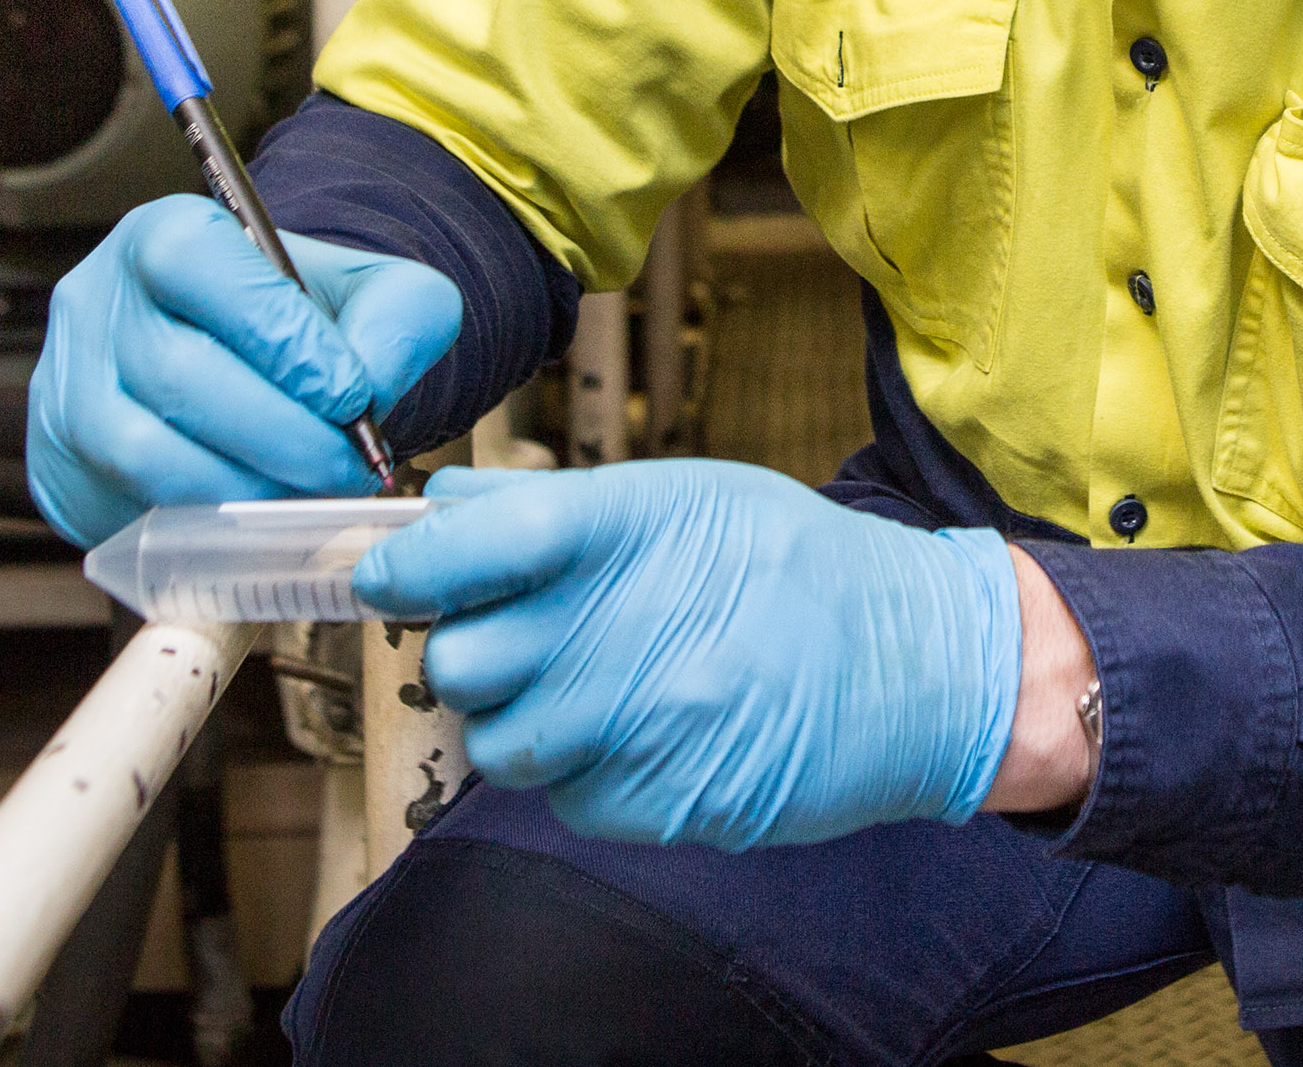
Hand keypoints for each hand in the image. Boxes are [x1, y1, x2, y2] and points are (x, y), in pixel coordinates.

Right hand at [28, 194, 460, 544]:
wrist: (241, 369)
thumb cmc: (299, 325)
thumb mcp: (371, 291)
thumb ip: (397, 318)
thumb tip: (369, 383)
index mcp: (162, 235)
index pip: (202, 266)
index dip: (281, 336)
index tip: (351, 395)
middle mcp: (97, 303)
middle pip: (178, 373)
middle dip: (281, 432)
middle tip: (348, 464)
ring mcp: (64, 387)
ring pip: (146, 451)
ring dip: (245, 485)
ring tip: (310, 489)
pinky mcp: (59, 464)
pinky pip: (128, 504)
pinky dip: (207, 520)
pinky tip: (263, 509)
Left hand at [354, 460, 1022, 849]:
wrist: (917, 666)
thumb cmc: (800, 571)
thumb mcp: (694, 499)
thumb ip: (564, 505)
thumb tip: (441, 504)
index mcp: (640, 528)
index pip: (482, 542)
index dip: (412, 566)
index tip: (385, 575)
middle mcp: (636, 626)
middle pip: (466, 659)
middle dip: (473, 652)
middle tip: (516, 639)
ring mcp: (649, 723)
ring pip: (500, 744)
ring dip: (523, 721)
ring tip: (588, 690)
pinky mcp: (665, 803)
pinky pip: (567, 798)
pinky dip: (586, 772)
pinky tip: (645, 734)